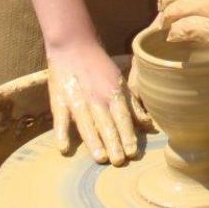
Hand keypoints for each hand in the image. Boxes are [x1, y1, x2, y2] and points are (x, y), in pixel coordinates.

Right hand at [47, 40, 139, 164]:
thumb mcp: (120, 82)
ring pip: (87, 124)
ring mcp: (77, 100)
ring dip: (94, 141)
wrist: (73, 45)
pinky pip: (60, 120)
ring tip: (100, 159)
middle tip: (119, 162)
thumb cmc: (100, 67)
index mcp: (113, 93)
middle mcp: (96, 98)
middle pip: (107, 124)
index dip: (128, 135)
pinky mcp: (58, 101)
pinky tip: (64, 149)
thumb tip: (150, 126)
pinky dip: (62, 133)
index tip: (133, 153)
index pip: (122, 118)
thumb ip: (133, 106)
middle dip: (114, 143)